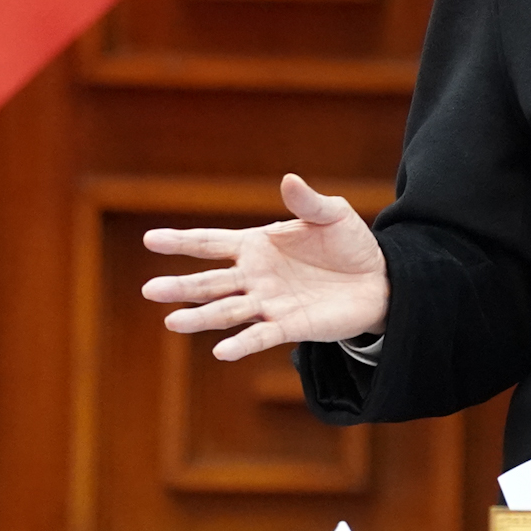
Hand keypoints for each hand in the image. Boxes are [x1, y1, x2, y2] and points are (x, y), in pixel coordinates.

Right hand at [141, 173, 389, 361]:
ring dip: (201, 317)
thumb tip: (288, 179)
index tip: (150, 240)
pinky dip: (241, 344)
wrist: (381, 280)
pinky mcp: (289, 326)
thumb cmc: (351, 244)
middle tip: (150, 290)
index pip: (211, 243)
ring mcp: (269, 303)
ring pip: (227, 311)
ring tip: (173, 322)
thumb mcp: (333, 215)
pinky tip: (221, 351)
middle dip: (181, 286)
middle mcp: (255, 276)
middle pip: (211, 282)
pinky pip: (261, 336)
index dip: (181, 241)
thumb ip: (308, 202)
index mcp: (257, 245)